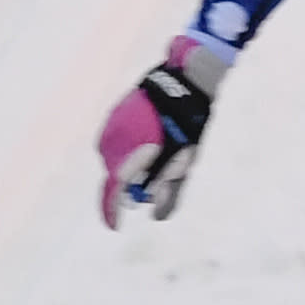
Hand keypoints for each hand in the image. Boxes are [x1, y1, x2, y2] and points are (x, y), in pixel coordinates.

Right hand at [97, 49, 224, 227]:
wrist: (189, 77)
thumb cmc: (193, 122)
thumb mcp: (186, 160)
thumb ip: (170, 190)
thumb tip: (157, 216)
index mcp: (131, 149)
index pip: (115, 187)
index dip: (112, 210)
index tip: (115, 226)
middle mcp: (115, 135)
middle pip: (114, 173)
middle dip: (129, 185)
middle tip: (155, 184)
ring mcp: (113, 122)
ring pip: (113, 157)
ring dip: (129, 165)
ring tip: (157, 156)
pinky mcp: (116, 112)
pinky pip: (115, 139)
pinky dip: (128, 149)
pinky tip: (150, 143)